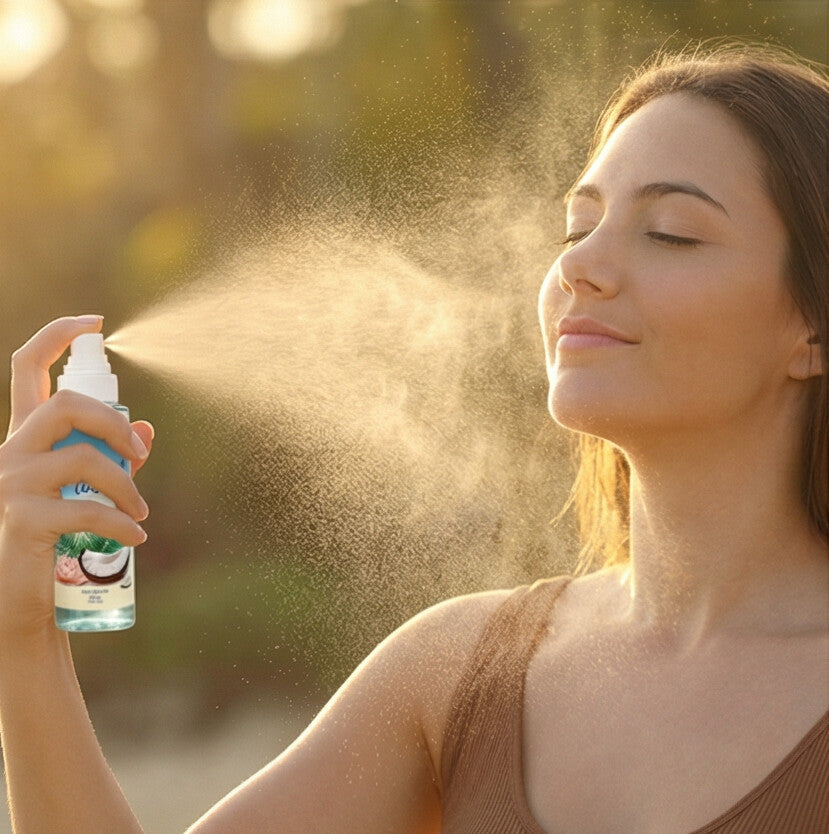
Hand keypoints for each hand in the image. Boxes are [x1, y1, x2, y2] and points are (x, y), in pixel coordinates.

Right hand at [0, 316, 153, 636]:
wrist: (17, 598)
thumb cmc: (51, 539)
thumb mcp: (78, 491)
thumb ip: (109, 458)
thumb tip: (145, 429)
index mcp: (23, 437)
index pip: (26, 367)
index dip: (57, 334)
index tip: (94, 321)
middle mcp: (9, 451)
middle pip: (65, 403)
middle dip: (114, 422)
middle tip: (137, 453)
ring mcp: (9, 484)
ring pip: (85, 458)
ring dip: (127, 485)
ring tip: (140, 512)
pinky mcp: (20, 519)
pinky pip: (87, 510)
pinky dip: (122, 522)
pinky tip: (136, 536)